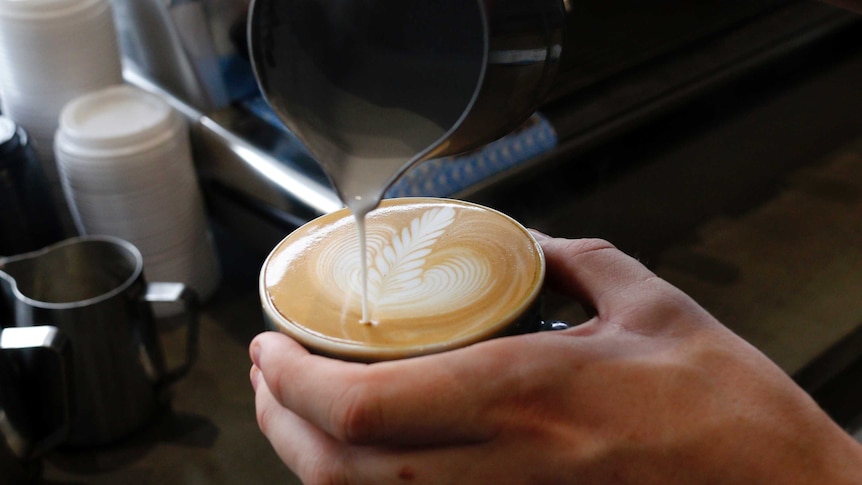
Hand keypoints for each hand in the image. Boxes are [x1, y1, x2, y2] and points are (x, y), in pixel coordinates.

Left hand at [250, 236, 861, 483]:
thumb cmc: (729, 410)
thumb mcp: (654, 307)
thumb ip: (577, 261)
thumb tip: (525, 242)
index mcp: (533, 394)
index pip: (369, 405)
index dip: (294, 381)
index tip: (270, 344)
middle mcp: (508, 466)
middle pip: (345, 470)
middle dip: (280, 423)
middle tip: (265, 374)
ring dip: (310, 460)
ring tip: (292, 409)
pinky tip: (361, 450)